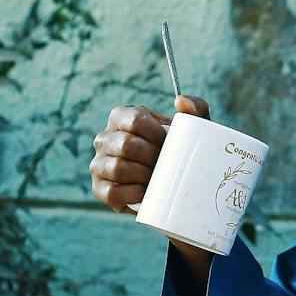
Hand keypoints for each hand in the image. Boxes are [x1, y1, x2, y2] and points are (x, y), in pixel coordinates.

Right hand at [90, 95, 213, 273]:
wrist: (175, 187)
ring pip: (117, 168)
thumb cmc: (180, 151)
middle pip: (126, 144)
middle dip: (152, 157)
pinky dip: (133, 193)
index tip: (168, 143)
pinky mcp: (100, 189)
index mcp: (121, 118)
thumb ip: (196, 109)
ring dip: (143, 175)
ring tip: (157, 178)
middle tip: (166, 164)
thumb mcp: (192, 129)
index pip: (134, 120)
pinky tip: (146, 193)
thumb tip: (181, 101)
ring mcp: (99, 164)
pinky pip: (112, 192)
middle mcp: (105, 139)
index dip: (155, 134)